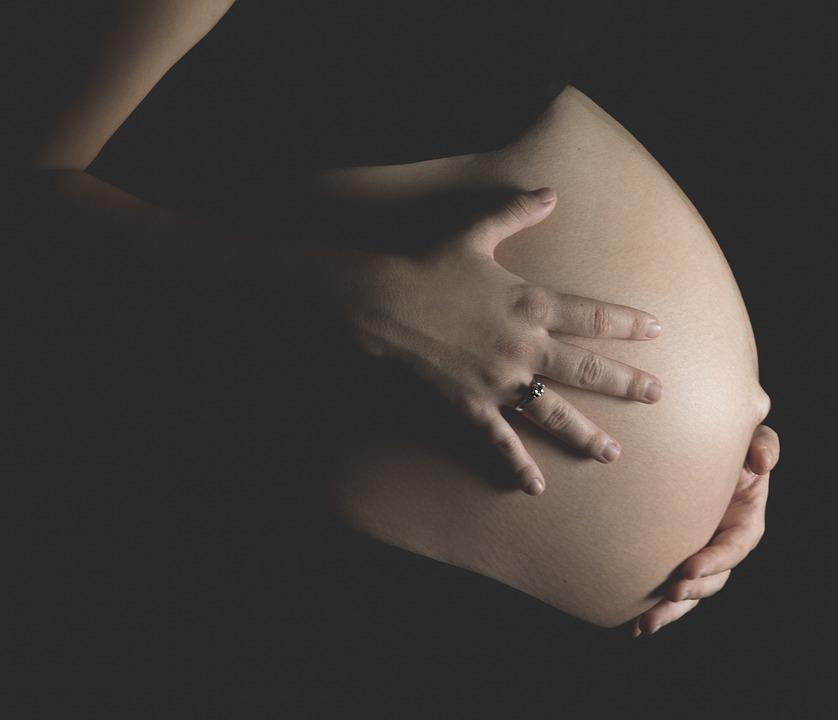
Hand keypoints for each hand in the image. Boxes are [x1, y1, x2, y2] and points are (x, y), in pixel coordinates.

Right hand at [346, 187, 663, 495]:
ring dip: (586, 434)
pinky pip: (500, 439)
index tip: (657, 331)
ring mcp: (500, 379)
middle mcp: (524, 345)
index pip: (592, 317)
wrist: (386, 300)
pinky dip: (517, 464)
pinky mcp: (472, 402)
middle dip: (625, 383)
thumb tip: (550, 192)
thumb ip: (517, 212)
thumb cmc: (432, 265)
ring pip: (554, 412)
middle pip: (587, 368)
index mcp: (531, 303)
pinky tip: (535, 487)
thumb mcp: (477, 233)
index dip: (627, 324)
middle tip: (656, 394)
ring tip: (612, 453)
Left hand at [631, 423, 779, 636]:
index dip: (715, 561)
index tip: (689, 569)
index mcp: (744, 520)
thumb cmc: (729, 440)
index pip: (734, 547)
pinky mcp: (674, 556)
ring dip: (669, 611)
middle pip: (712, 578)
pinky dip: (653, 606)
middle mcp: (722, 542)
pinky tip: (630, 624)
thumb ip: (763, 445)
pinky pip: (667, 585)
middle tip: (668, 595)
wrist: (697, 443)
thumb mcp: (752, 436)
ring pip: (689, 592)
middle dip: (692, 592)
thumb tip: (763, 462)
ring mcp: (699, 552)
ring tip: (645, 624)